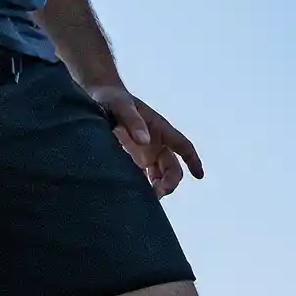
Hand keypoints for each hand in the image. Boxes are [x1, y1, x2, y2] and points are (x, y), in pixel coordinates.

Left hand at [88, 85, 202, 197]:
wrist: (96, 99)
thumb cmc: (111, 98)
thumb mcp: (120, 105)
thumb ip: (133, 121)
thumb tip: (145, 141)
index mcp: (159, 129)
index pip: (183, 146)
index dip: (193, 160)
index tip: (199, 175)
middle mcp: (156, 143)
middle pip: (172, 168)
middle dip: (169, 182)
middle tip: (157, 193)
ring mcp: (145, 153)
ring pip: (159, 176)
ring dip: (157, 188)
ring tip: (146, 197)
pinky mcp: (132, 160)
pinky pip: (143, 177)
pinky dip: (142, 187)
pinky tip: (134, 194)